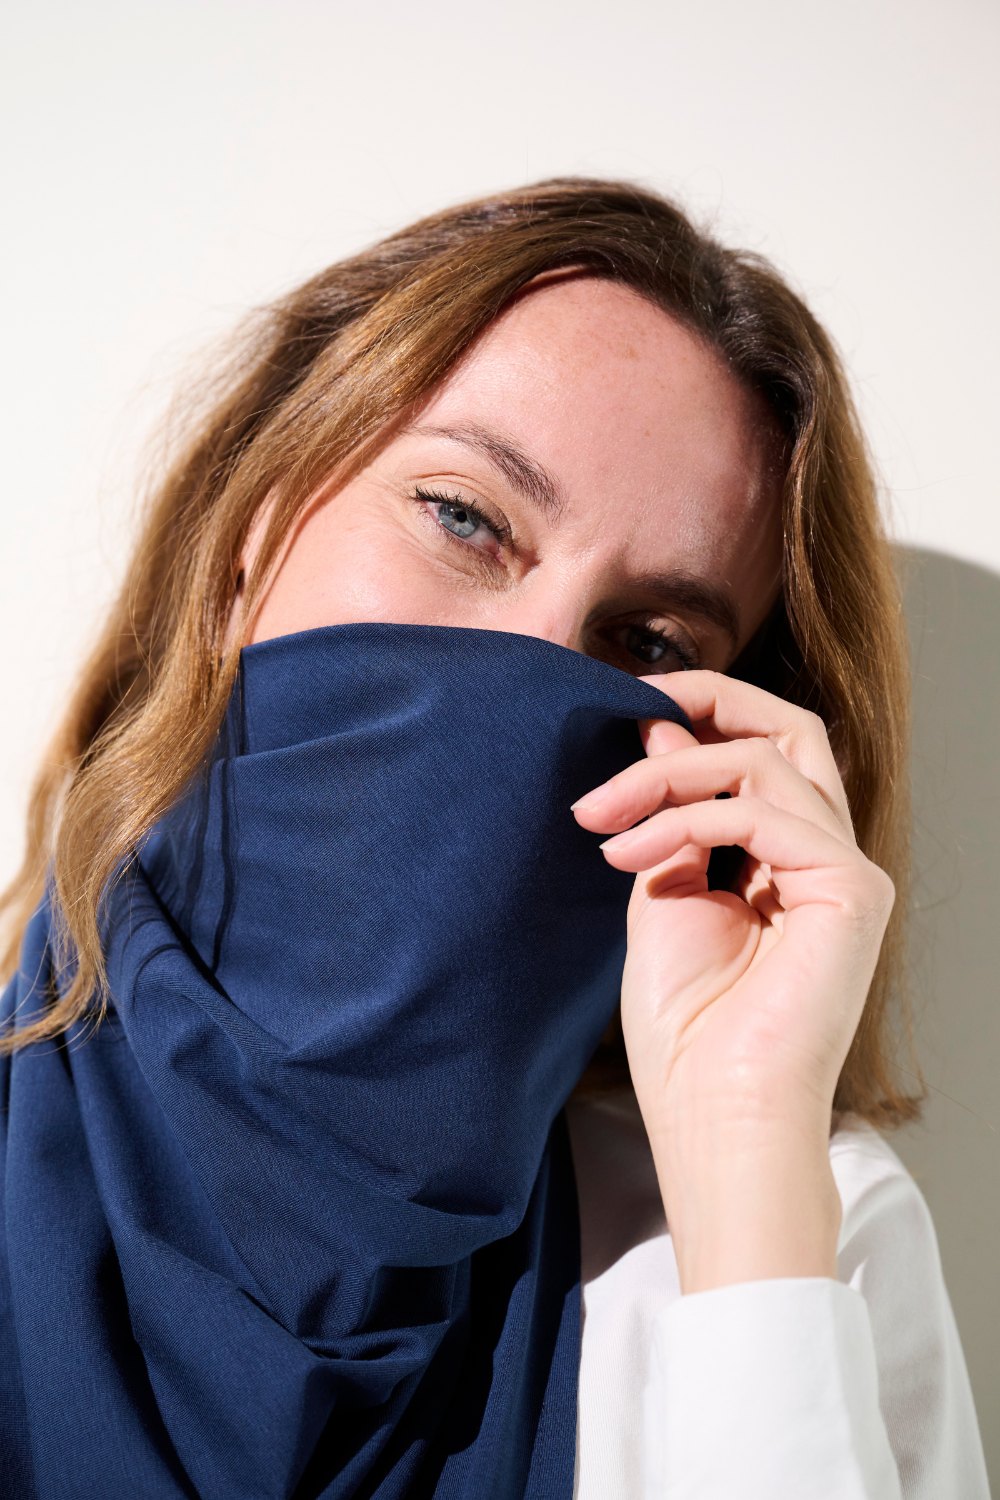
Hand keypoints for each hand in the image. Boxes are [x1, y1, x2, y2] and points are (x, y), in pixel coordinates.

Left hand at [571, 669, 894, 1147]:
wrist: (713, 1113)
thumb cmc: (685, 1030)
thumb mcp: (660, 892)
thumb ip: (668, 815)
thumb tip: (660, 727)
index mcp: (785, 860)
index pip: (761, 751)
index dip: (700, 714)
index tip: (622, 710)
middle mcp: (825, 857)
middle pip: (791, 729)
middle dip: (709, 699)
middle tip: (629, 704)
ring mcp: (845, 871)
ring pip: (765, 760)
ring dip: (665, 775)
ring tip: (598, 817)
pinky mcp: (852, 889)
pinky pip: (761, 813)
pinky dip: (684, 819)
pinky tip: (629, 856)